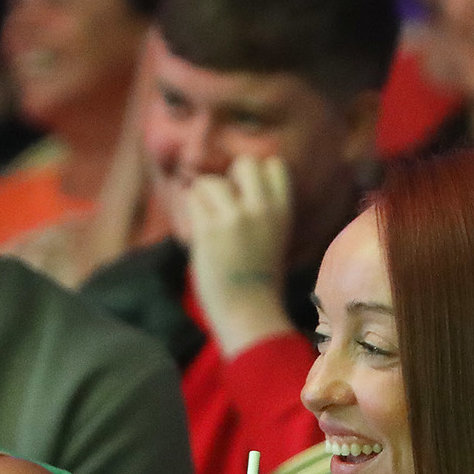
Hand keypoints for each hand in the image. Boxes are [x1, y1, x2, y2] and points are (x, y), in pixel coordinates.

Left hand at [185, 156, 293, 356]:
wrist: (248, 312)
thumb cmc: (256, 279)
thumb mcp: (271, 236)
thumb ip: (258, 209)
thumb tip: (230, 184)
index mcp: (283, 210)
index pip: (273, 164)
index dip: (251, 176)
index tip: (242, 198)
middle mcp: (262, 208)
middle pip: (244, 162)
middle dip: (227, 178)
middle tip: (221, 207)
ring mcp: (236, 217)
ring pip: (209, 181)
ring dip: (202, 198)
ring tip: (207, 224)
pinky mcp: (210, 230)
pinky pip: (192, 201)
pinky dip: (190, 213)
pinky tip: (198, 234)